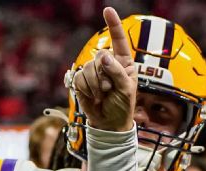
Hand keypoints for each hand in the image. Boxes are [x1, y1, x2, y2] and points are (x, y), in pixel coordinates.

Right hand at [71, 7, 136, 132]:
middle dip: (103, 74)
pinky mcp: (82, 81)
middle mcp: (108, 64)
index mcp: (123, 62)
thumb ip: (116, 71)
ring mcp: (94, 72)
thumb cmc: (123, 106)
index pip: (118, 40)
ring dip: (95, 84)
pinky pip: (79, 78)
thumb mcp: (126, 88)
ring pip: (88, 67)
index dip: (113, 24)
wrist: (109, 123)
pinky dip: (87, 89)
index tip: (108, 10)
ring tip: (103, 95)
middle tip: (109, 89)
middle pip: (99, 56)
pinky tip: (94, 97)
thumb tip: (103, 56)